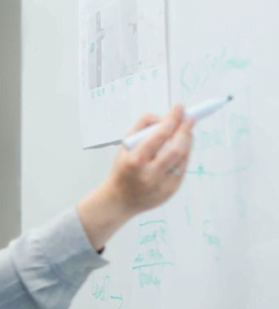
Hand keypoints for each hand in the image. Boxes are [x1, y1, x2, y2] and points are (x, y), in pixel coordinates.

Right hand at [77, 105, 194, 250]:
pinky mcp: (170, 191)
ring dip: (187, 142)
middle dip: (185, 131)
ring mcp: (162, 185)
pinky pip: (182, 168)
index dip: (172, 120)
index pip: (159, 136)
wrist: (118, 200)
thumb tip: (163, 117)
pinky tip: (181, 148)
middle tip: (190, 118)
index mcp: (135, 160)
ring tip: (186, 132)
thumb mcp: (124, 146)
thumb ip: (142, 128)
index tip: (179, 108)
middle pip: (176, 149)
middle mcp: (150, 174)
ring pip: (183, 158)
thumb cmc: (122, 168)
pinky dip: (184, 155)